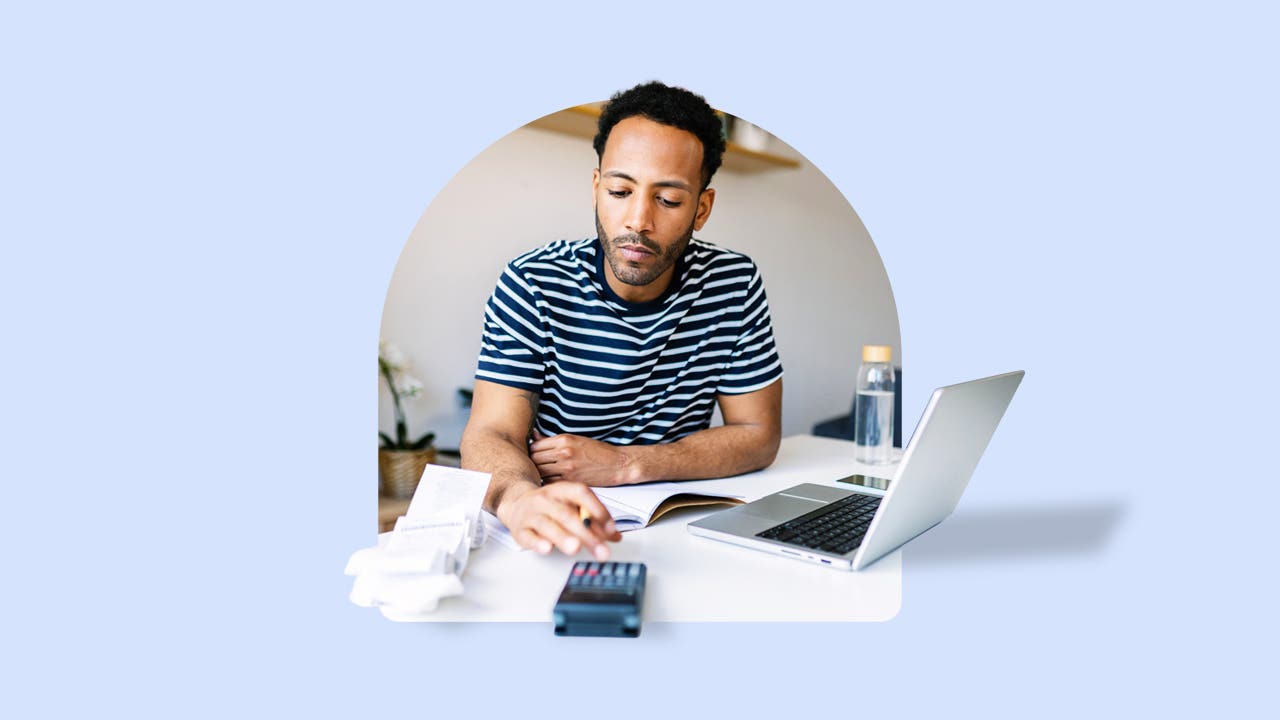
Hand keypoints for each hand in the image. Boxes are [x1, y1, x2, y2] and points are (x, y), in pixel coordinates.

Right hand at [496, 480, 622, 557]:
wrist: (517, 503)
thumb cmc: (550, 506)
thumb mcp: (572, 506)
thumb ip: (594, 520)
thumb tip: (615, 536)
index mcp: (562, 490)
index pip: (581, 494)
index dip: (598, 510)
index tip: (611, 529)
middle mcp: (546, 499)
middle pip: (567, 515)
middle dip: (586, 534)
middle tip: (601, 550)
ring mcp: (531, 514)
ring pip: (548, 525)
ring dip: (563, 537)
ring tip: (575, 548)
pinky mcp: (520, 530)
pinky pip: (529, 536)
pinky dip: (538, 543)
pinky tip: (547, 548)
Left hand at [529, 431, 639, 486]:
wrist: (617, 464)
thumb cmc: (597, 452)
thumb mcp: (575, 439)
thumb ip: (553, 440)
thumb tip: (534, 435)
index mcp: (564, 439)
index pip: (535, 446)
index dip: (532, 452)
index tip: (534, 456)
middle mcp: (564, 452)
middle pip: (534, 459)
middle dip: (533, 464)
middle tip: (536, 467)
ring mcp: (567, 467)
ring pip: (540, 472)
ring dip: (539, 474)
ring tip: (542, 475)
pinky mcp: (571, 480)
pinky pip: (550, 483)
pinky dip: (548, 483)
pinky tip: (552, 482)